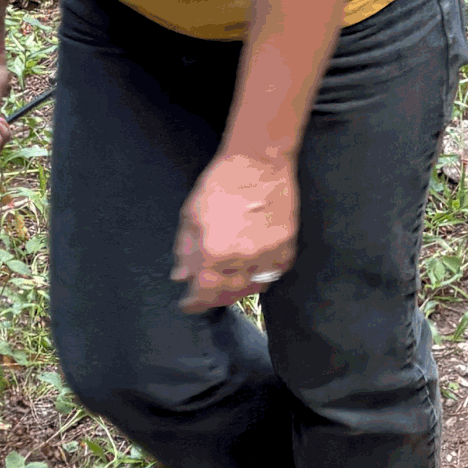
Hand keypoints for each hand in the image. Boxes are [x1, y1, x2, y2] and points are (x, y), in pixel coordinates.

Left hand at [173, 149, 298, 312]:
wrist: (258, 162)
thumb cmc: (221, 183)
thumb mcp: (191, 215)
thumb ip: (185, 250)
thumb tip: (182, 277)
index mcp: (212, 252)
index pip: (202, 292)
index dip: (194, 303)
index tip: (189, 304)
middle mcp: (241, 259)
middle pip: (227, 294)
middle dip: (214, 297)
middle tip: (207, 294)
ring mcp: (267, 255)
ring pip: (252, 288)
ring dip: (238, 290)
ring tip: (228, 284)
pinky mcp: (286, 247)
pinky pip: (274, 274)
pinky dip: (262, 277)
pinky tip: (251, 271)